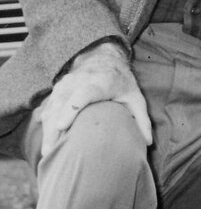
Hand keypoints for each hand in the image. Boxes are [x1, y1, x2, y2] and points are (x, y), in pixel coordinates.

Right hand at [38, 40, 152, 158]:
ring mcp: (65, 85)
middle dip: (54, 127)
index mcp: (100, 83)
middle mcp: (78, 82)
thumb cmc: (121, 81)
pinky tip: (46, 141)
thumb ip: (142, 119)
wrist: (103, 57)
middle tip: (50, 151)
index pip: (82, 95)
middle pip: (62, 104)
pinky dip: (45, 123)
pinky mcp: (57, 90)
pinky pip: (48, 106)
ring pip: (52, 106)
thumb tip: (147, 143)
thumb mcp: (135, 97)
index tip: (61, 125)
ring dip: (47, 129)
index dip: (71, 109)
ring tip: (47, 151)